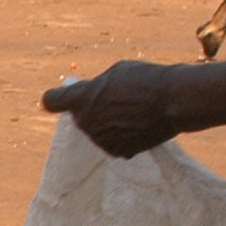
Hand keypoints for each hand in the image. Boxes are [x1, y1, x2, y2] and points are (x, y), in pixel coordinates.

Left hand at [42, 59, 204, 157]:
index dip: (57, 99)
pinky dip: (122, 136)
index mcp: (81, 99)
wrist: (174, 101)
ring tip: (132, 110)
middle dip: (91, 109)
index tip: (63, 98)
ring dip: (108, 123)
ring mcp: (101, 141)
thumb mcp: (115, 72)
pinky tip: (138, 124)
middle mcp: (86, 123)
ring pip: (97, 131)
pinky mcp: (119, 152)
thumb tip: (87, 94)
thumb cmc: (145, 80)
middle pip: (79, 117)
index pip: (51, 102)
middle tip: (116, 99)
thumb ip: (95, 87)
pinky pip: (113, 142)